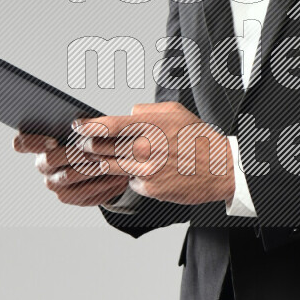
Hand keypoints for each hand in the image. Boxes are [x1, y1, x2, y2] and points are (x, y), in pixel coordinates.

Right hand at [12, 132, 130, 207]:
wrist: (101, 161)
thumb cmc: (90, 137)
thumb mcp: (86, 125)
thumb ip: (80, 122)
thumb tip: (83, 123)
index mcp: (38, 144)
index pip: (23, 142)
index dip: (34, 141)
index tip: (52, 140)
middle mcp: (42, 166)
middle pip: (50, 159)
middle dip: (72, 152)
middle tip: (92, 149)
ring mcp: (55, 184)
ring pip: (69, 177)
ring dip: (89, 168)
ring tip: (109, 161)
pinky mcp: (70, 197)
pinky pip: (85, 193)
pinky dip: (103, 183)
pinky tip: (117, 175)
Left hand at [71, 101, 235, 206]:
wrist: (221, 168)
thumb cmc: (199, 139)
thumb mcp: (175, 112)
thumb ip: (147, 111)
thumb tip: (127, 115)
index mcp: (150, 126)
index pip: (108, 126)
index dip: (88, 126)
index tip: (77, 127)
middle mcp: (145, 149)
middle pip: (102, 148)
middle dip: (88, 146)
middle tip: (83, 144)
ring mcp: (145, 170)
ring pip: (110, 166)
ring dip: (101, 163)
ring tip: (99, 158)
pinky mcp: (149, 188)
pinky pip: (130, 181)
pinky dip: (131, 176)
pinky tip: (141, 171)